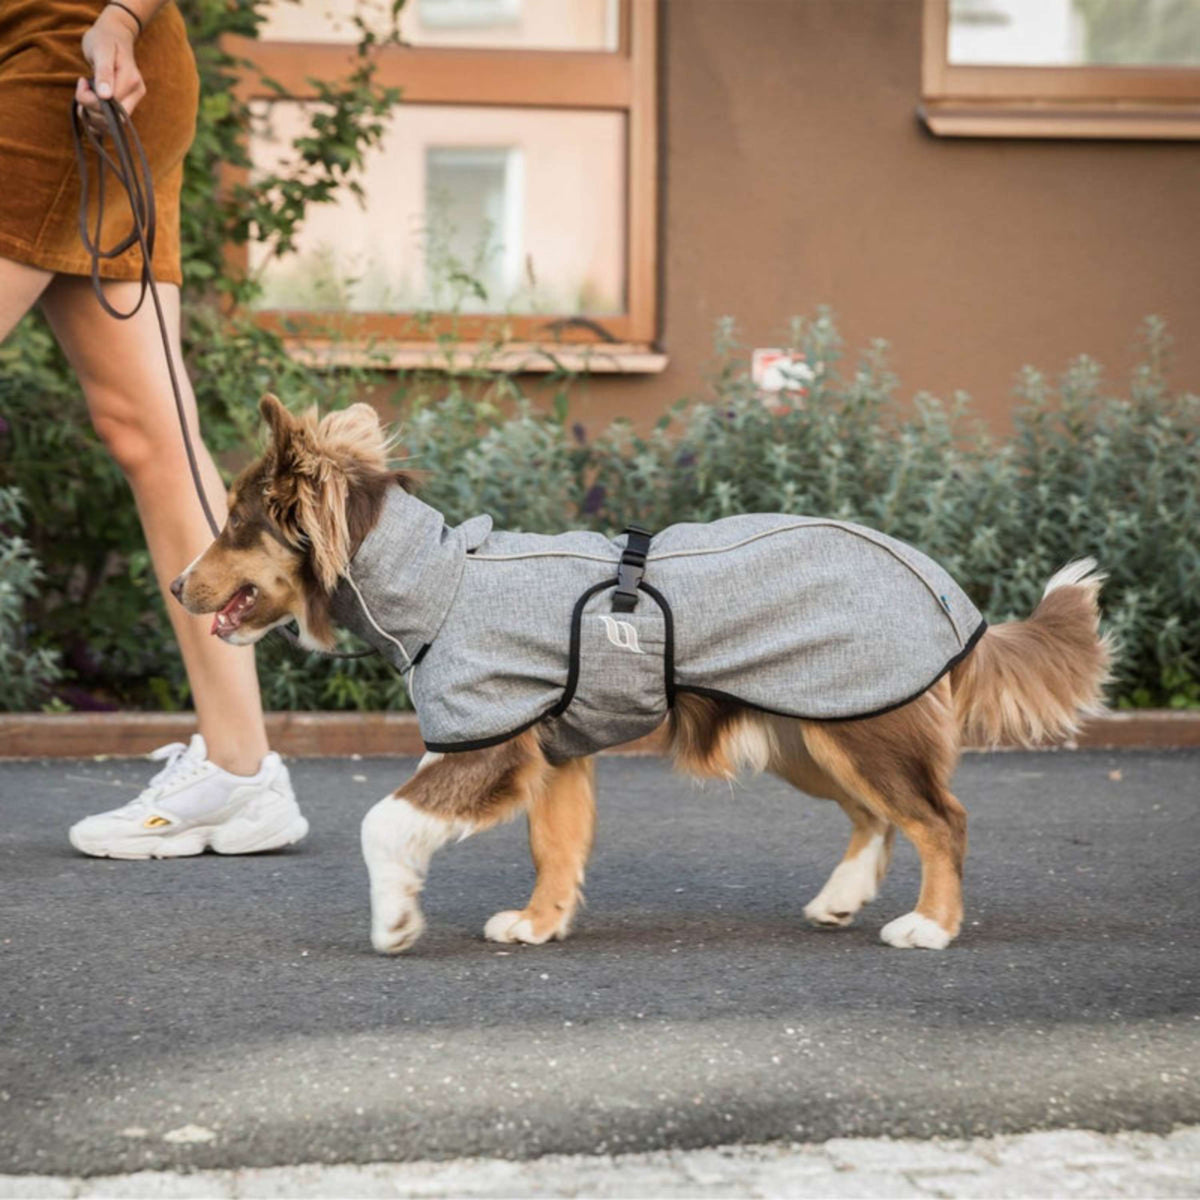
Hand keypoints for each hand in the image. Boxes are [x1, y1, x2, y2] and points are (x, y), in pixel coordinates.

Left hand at [77, 5, 146, 127]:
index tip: (81, 83)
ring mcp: (133, 99)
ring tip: (83, 94)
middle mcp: (136, 93)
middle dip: (92, 109)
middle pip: (115, 119)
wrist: (114, 34)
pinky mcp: (127, 102)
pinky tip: (88, 106)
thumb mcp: (100, 50)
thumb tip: (106, 97)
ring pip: (113, 123)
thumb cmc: (104, 39)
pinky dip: (97, 118)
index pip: (113, 105)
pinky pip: (113, 120)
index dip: (93, 100)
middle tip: (81, 89)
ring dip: (92, 114)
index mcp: (131, 81)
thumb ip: (103, 73)